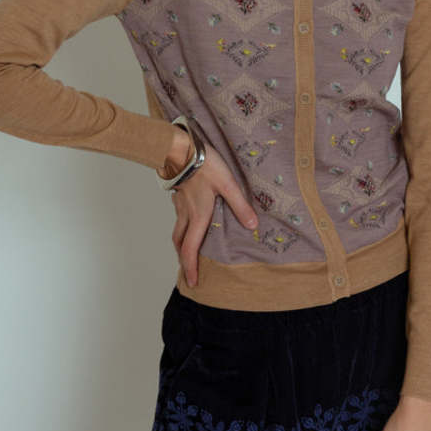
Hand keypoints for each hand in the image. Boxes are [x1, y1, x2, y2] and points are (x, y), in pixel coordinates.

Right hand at [166, 136, 257, 287]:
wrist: (181, 148)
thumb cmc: (205, 164)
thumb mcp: (228, 183)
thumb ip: (240, 205)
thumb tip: (252, 225)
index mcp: (198, 215)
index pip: (190, 248)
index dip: (191, 267)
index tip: (192, 281)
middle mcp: (186, 213)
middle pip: (180, 243)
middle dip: (184, 260)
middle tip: (189, 272)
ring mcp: (180, 204)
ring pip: (177, 230)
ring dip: (181, 245)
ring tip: (187, 252)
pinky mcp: (178, 194)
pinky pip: (178, 217)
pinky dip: (182, 227)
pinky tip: (190, 222)